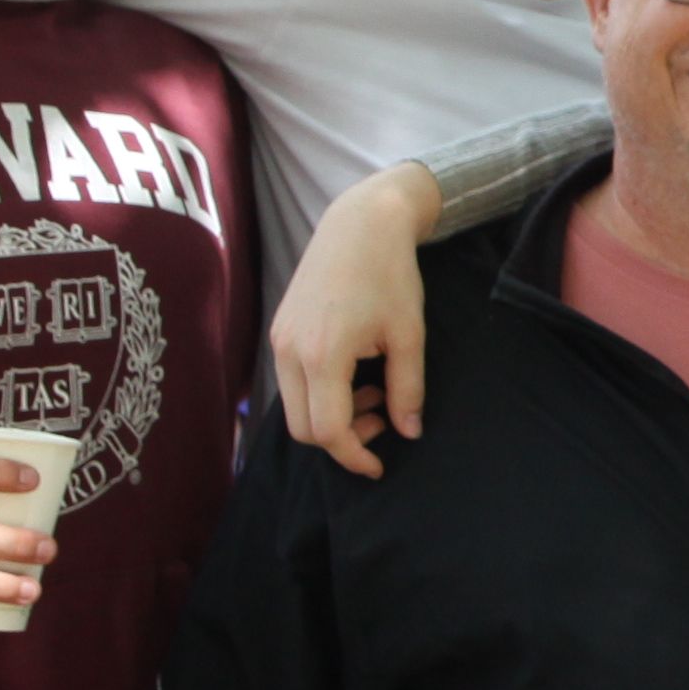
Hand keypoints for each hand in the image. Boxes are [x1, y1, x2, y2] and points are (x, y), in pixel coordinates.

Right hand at [272, 164, 442, 480]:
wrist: (360, 223)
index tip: (379, 466)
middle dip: (342, 439)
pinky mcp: (279, 332)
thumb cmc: (390, 274)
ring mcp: (279, 341)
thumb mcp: (409, 335)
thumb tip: (409, 433)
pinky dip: (320, 395)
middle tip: (382, 420)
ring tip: (373, 393)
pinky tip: (354, 374)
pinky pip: (292, 383)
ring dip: (331, 416)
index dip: (354, 456)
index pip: (328, 431)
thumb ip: (407, 390)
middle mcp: (290, 352)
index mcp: (323, 355)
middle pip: (303, 429)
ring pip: (294, 408)